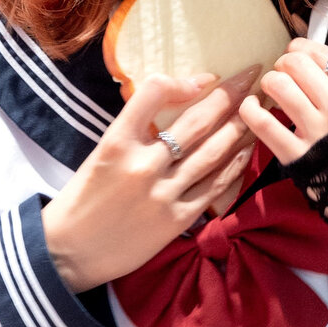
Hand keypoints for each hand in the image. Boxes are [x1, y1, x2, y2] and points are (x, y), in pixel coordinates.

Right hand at [41, 65, 259, 291]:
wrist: (69, 251)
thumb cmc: (85, 196)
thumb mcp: (103, 151)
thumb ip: (137, 129)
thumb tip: (180, 100)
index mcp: (117, 141)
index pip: (154, 92)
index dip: (185, 81)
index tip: (207, 78)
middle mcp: (142, 164)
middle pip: (196, 121)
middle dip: (230, 95)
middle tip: (252, 75)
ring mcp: (162, 194)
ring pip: (212, 152)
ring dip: (239, 127)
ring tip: (258, 108)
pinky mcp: (175, 220)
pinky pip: (213, 187)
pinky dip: (233, 166)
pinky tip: (247, 150)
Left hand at [240, 38, 327, 164]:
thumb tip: (300, 52)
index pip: (320, 53)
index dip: (300, 50)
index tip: (295, 59)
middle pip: (295, 64)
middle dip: (282, 64)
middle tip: (283, 75)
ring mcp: (318, 132)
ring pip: (278, 85)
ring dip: (268, 83)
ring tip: (271, 91)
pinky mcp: (297, 156)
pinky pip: (263, 122)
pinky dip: (250, 108)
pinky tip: (252, 106)